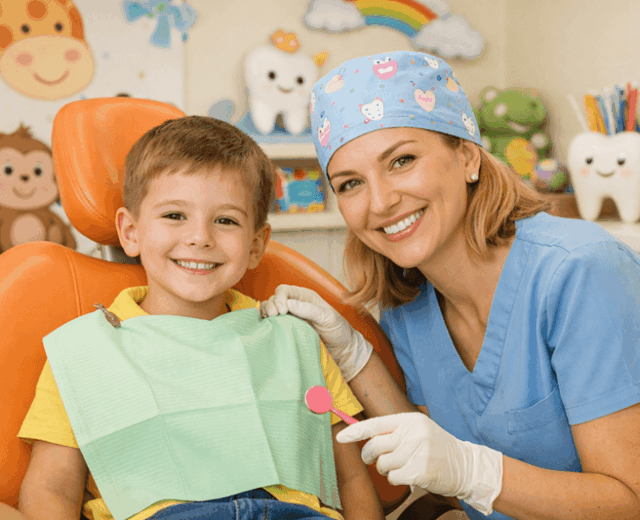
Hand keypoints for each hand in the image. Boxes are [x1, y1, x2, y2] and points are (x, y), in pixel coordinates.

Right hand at [260, 284, 372, 380]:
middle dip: (270, 306)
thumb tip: (288, 304)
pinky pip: (271, 324)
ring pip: (269, 311)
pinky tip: (269, 330)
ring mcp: (289, 318)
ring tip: (270, 324)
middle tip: (273, 318)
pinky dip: (267, 325)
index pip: (284, 290)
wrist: (341, 349)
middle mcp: (295, 304)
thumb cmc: (337, 330)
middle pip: (274, 299)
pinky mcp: (286, 330)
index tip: (282, 311)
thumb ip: (308, 309)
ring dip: (266, 315)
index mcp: (304, 297)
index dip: (279, 298)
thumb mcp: (326, 317)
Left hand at [336, 412, 502, 515]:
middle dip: (368, 455)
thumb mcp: (418, 430)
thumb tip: (365, 437)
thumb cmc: (436, 448)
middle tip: (372, 460)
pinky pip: (393, 478)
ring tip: (399, 467)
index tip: (340, 437)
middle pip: (375, 445)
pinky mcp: (420, 470)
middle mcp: (412, 433)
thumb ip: (394, 431)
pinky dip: (396, 480)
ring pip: (383, 464)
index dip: (355, 431)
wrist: (465, 464)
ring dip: (386, 470)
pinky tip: (408, 475)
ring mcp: (417, 451)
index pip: (375, 424)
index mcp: (409, 420)